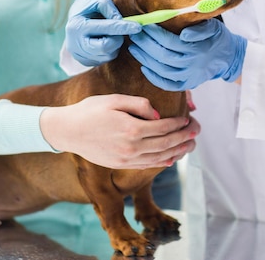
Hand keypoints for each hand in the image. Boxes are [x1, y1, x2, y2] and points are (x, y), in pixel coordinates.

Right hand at [39, 94, 199, 168]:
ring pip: (160, 157)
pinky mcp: (120, 165)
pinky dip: (163, 162)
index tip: (189, 119)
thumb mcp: (113, 99)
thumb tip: (157, 114)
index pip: (164, 127)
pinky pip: (147, 165)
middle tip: (197, 131)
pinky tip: (172, 158)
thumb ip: (138, 104)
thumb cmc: (90, 110)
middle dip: (184, 137)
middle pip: (166, 144)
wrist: (67, 131)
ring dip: (178, 151)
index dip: (179, 123)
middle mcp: (131, 147)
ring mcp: (126, 159)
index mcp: (131, 128)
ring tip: (190, 145)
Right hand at [65, 0, 141, 65]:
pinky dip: (110, 50)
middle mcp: (75, 44)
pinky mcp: (85, 62)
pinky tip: (104, 40)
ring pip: (108, 54)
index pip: (105, 28)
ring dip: (114, 44)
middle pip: (106, 47)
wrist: (74, 20)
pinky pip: (105, 59)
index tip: (137, 26)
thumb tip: (121, 21)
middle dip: (117, 38)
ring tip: (108, 33)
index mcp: (77, 26)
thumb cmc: (87, 8)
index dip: (123, 27)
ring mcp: (79, 55)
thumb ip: (109, 8)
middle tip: (119, 30)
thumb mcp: (96, 0)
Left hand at [128, 19, 246, 90]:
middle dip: (145, 44)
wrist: (229, 58)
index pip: (169, 41)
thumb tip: (183, 34)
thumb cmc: (218, 38)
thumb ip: (199, 29)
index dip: (154, 34)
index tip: (143, 25)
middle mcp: (191, 65)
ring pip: (161, 70)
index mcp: (196, 50)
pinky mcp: (187, 84)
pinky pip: (167, 84)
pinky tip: (144, 68)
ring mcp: (188, 77)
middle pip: (162, 55)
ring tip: (134, 48)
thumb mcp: (213, 27)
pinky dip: (154, 78)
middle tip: (134, 34)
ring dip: (145, 59)